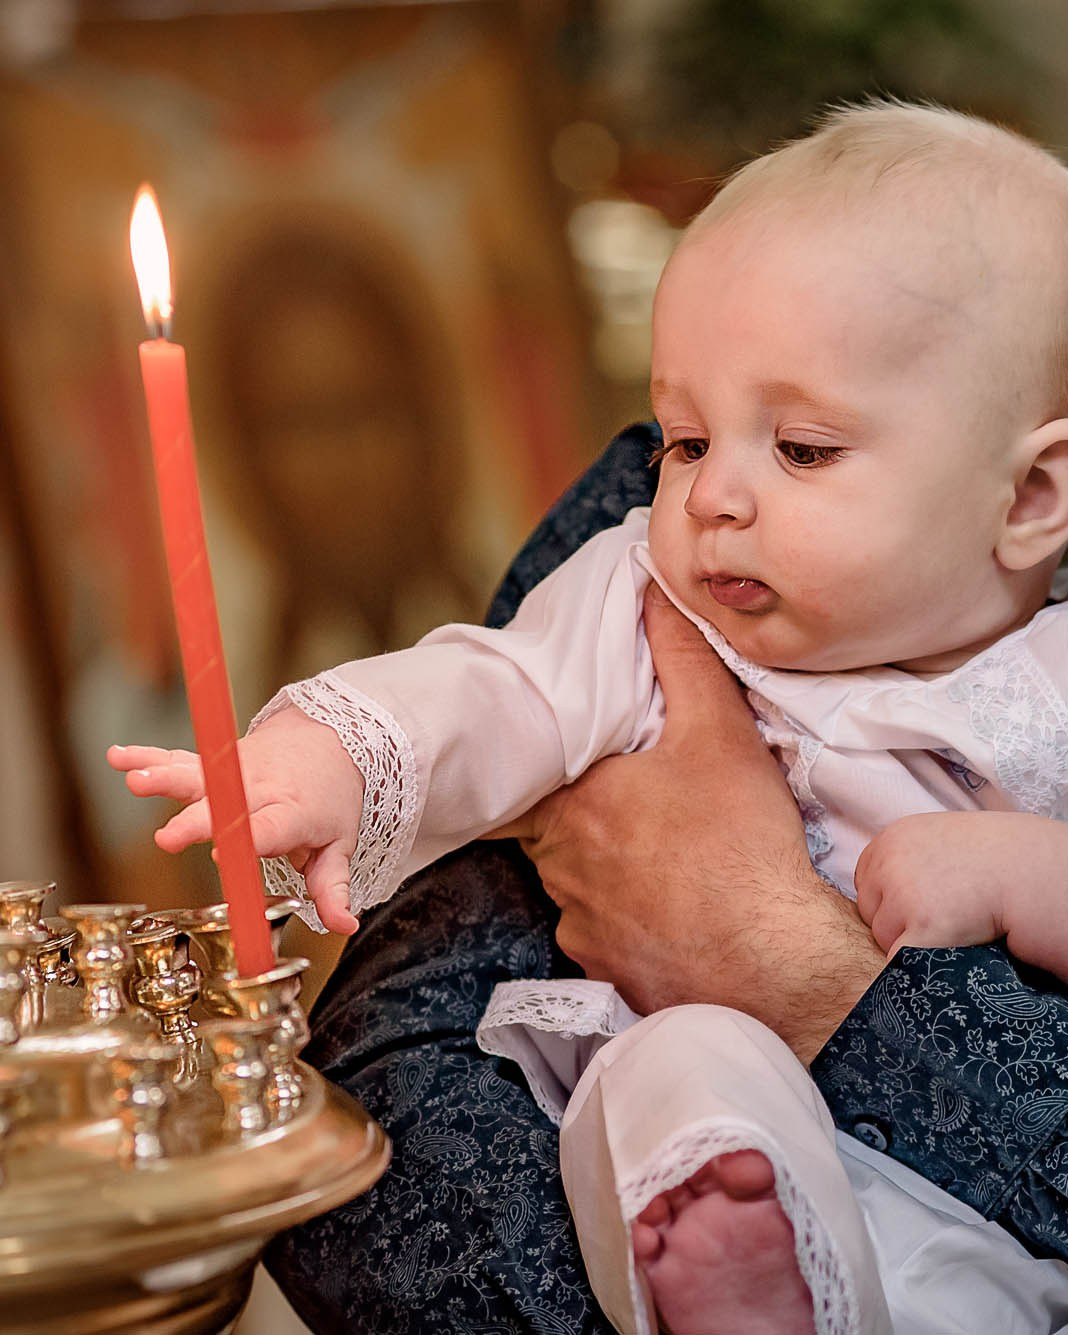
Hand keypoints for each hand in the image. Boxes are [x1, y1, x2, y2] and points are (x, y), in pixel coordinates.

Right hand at [107, 706, 363, 933]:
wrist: (331, 739)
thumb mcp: (340, 843)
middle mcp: (259, 789)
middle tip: (169, 838)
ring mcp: (233, 773)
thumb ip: (333, 887)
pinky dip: (148, 756)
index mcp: (292, 813)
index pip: (268, 828)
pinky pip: (179, 759)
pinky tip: (118, 758)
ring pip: (197, 774)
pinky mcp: (215, 763)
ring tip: (136, 781)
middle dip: (196, 821)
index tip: (220, 855)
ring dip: (165, 777)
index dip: (246, 838)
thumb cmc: (331, 798)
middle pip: (224, 804)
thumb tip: (344, 927)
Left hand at [489, 584, 883, 1061]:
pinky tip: (668, 907)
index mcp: (571, 803)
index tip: (562, 756)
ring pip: (574, 882)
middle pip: (548, 828)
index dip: (543, 761)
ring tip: (656, 851)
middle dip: (580, 811)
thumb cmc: (738, 842)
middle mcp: (558, 868)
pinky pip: (601, 933)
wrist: (772, 962)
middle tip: (627, 797)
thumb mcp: (718, 731)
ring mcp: (578, 926)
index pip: (525, 776)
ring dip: (602, 866)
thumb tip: (651, 593)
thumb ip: (679, 656)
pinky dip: (625, 917)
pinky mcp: (605, 970)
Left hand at [855, 810, 1067, 976]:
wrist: (1028, 870)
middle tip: (938, 919)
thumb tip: (879, 891)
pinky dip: (917, 966)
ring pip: (884, 939)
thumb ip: (904, 858)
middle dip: (896, 923)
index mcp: (890, 840)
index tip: (918, 904)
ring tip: (949, 931)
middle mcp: (889, 864)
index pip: (866, 883)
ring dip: (910, 943)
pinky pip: (900, 961)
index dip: (890, 900)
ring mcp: (903, 897)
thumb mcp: (936, 839)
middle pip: (870, 912)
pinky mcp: (924, 928)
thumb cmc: (990, 857)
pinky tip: (944, 951)